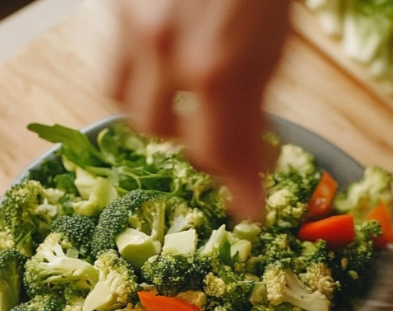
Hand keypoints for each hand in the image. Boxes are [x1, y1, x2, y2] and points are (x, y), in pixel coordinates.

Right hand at [108, 0, 292, 217]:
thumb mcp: (276, 39)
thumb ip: (258, 95)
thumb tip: (254, 151)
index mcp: (213, 64)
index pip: (219, 153)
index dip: (239, 187)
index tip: (251, 207)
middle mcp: (162, 49)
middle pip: (165, 132)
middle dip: (199, 145)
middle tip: (232, 146)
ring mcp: (132, 25)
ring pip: (126, 102)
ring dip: (159, 114)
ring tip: (191, 106)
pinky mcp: (117, 5)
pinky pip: (116, 61)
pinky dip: (139, 78)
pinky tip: (168, 68)